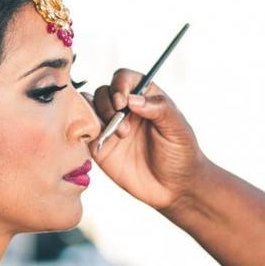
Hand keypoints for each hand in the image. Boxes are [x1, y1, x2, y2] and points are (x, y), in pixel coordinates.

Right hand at [88, 69, 206, 210]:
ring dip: (98, 116)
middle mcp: (125, 109)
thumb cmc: (181, 153)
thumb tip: (132, 98)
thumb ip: (158, 108)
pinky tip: (101, 140)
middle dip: (108, 104)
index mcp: (145, 97)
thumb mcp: (177, 128)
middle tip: (124, 127)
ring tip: (118, 136)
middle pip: (103, 92)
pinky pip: (83, 130)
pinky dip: (84, 129)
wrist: (174, 187)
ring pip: (89, 108)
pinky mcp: (100, 146)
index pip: (124, 78)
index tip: (123, 102)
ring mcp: (111, 126)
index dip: (119, 85)